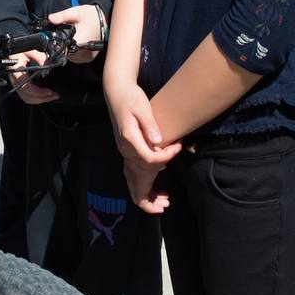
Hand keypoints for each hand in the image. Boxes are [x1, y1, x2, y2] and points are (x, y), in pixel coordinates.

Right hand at [8, 50, 58, 104]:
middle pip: (27, 97)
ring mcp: (17, 85)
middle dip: (42, 98)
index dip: (38, 92)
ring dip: (41, 99)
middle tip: (55, 95)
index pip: (26, 88)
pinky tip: (46, 95)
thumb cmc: (17, 51)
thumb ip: (38, 56)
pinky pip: (28, 96)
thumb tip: (47, 63)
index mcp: (16, 73)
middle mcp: (16, 82)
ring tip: (52, 96)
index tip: (49, 91)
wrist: (11, 52)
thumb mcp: (28, 50)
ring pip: (28, 98)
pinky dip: (37, 97)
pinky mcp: (20, 85)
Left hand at [48, 5, 101, 63]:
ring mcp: (86, 57)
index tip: (55, 38)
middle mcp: (83, 53)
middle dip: (62, 44)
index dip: (54, 45)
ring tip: (74, 35)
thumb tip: (50, 19)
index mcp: (78, 43)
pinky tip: (78, 40)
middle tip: (67, 32)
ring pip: (70, 56)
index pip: (61, 49)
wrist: (107, 21)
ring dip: (68, 48)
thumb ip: (62, 16)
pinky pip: (76, 57)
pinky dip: (74, 50)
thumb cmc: (92, 16)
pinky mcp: (89, 58)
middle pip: (64, 53)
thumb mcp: (76, 12)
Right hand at [104, 81, 179, 211]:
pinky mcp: (127, 151)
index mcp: (129, 140)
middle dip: (150, 198)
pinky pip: (133, 175)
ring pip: (132, 183)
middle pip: (135, 183)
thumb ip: (150, 124)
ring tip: (164, 200)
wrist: (116, 92)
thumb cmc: (131, 97)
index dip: (166, 157)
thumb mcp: (142, 107)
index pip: (150, 159)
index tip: (178, 147)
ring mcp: (125, 152)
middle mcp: (125, 150)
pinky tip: (157, 183)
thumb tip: (158, 141)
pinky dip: (144, 185)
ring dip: (147, 195)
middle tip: (167, 202)